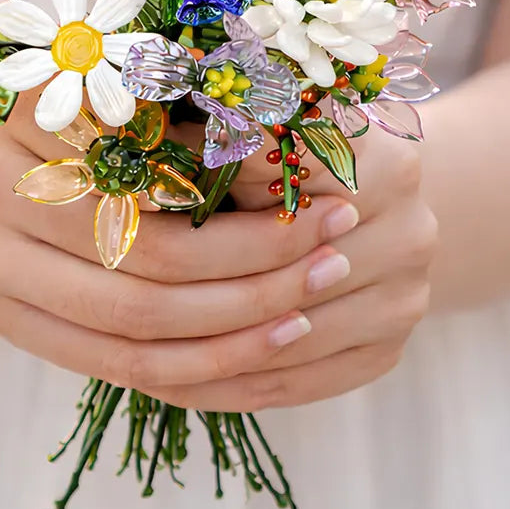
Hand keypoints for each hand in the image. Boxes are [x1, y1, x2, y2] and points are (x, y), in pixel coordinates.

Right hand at [0, 93, 366, 390]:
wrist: (3, 145)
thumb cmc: (97, 95)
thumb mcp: (148, 76)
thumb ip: (204, 105)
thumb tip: (300, 139)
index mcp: (16, 98)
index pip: (154, 164)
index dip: (247, 187)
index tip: (329, 194)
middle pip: (145, 252)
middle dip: (259, 263)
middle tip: (337, 251)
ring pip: (134, 319)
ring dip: (240, 319)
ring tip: (315, 299)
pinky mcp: (0, 314)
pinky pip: (113, 360)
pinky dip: (199, 360)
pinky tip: (266, 338)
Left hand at [133, 125, 437, 410]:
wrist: (384, 202)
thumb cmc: (310, 150)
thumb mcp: (270, 124)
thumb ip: (218, 133)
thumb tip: (131, 139)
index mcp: (380, 160)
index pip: (273, 188)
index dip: (195, 196)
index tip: (119, 203)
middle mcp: (409, 232)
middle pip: (274, 280)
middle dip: (182, 285)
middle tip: (100, 288)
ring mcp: (404, 301)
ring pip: (275, 341)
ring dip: (192, 347)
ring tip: (115, 339)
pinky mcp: (387, 351)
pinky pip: (290, 384)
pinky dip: (222, 383)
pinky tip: (163, 376)